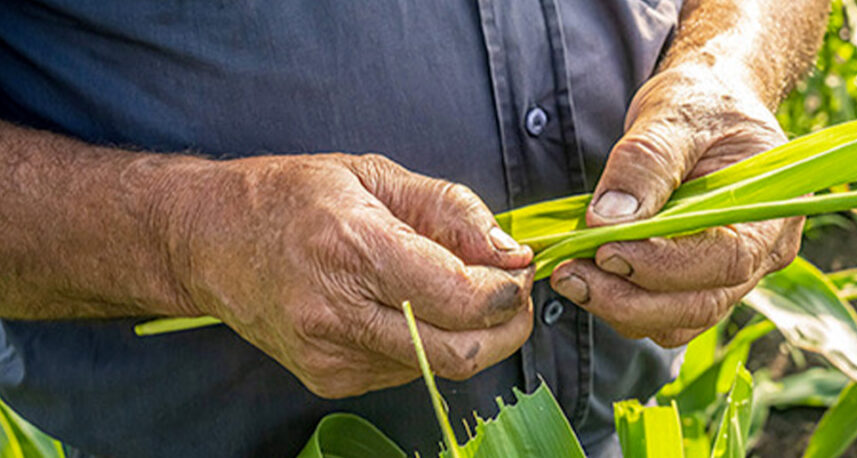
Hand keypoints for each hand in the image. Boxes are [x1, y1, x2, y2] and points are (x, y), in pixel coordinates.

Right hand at [161, 154, 533, 397]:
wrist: (206, 241)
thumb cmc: (291, 198)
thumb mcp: (375, 175)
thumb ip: (452, 211)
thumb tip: (511, 252)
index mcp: (353, 249)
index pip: (460, 298)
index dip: (508, 292)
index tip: (519, 271)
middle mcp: (338, 312)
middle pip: (460, 352)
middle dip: (506, 327)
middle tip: (510, 292)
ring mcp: (330, 355)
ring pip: (439, 366)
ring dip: (468, 334)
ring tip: (453, 289)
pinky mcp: (327, 379)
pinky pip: (408, 371)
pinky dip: (428, 342)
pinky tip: (407, 307)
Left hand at [550, 66, 803, 346]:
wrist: (708, 105)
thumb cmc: (702, 103)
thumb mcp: (672, 115)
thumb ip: (644, 164)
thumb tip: (607, 220)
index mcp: (772, 208)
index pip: (726, 259)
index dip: (664, 265)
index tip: (605, 249)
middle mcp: (764, 253)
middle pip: (702, 304)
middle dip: (631, 299)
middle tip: (570, 274)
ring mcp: (733, 275)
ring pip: (680, 319)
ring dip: (621, 308)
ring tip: (570, 275)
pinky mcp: (699, 282)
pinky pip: (665, 314)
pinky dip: (623, 304)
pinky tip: (587, 276)